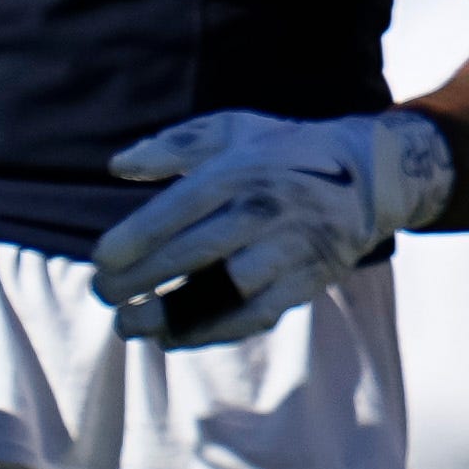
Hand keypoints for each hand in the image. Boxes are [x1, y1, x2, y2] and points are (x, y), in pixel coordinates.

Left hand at [90, 109, 453, 345]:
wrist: (367, 176)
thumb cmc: (281, 150)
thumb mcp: (231, 130)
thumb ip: (171, 146)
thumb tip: (117, 165)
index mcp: (240, 171)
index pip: (181, 208)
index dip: (138, 236)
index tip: (101, 258)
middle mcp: (263, 211)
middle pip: (195, 252)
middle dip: (142, 279)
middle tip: (103, 293)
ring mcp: (287, 250)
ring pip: (225, 292)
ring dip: (174, 314)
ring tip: (129, 325)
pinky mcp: (305, 282)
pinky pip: (256, 316)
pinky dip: (213, 333)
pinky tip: (171, 339)